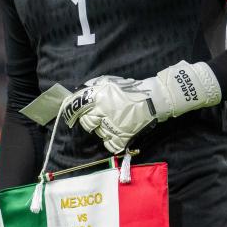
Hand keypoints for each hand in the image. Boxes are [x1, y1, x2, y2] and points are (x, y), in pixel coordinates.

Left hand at [65, 61, 221, 153]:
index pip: (77, 108)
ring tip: (111, 124)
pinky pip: (110, 144)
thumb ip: (93, 87)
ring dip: (102, 130)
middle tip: (97, 119)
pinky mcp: (122, 136)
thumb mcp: (109, 82)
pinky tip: (115, 135)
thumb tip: (78, 93)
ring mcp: (112, 126)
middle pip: (86, 123)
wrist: (154, 98)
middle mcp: (102, 112)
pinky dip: (111, 142)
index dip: (72, 112)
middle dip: (89, 122)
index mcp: (98, 97)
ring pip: (97, 134)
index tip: (71, 115)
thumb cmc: (131, 88)